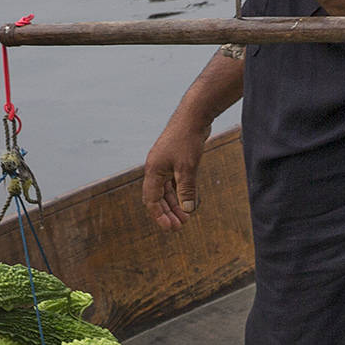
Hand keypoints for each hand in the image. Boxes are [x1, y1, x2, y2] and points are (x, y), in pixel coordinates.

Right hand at [143, 115, 210, 231]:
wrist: (193, 115)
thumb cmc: (187, 139)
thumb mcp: (187, 168)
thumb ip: (186, 189)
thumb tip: (187, 209)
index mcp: (153, 171)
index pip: (151, 200)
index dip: (159, 216)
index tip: (170, 228)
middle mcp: (155, 168)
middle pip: (157, 197)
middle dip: (167, 213)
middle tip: (179, 227)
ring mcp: (164, 163)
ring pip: (166, 190)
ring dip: (174, 204)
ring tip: (185, 217)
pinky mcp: (174, 159)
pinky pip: (173, 181)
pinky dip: (179, 192)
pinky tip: (188, 200)